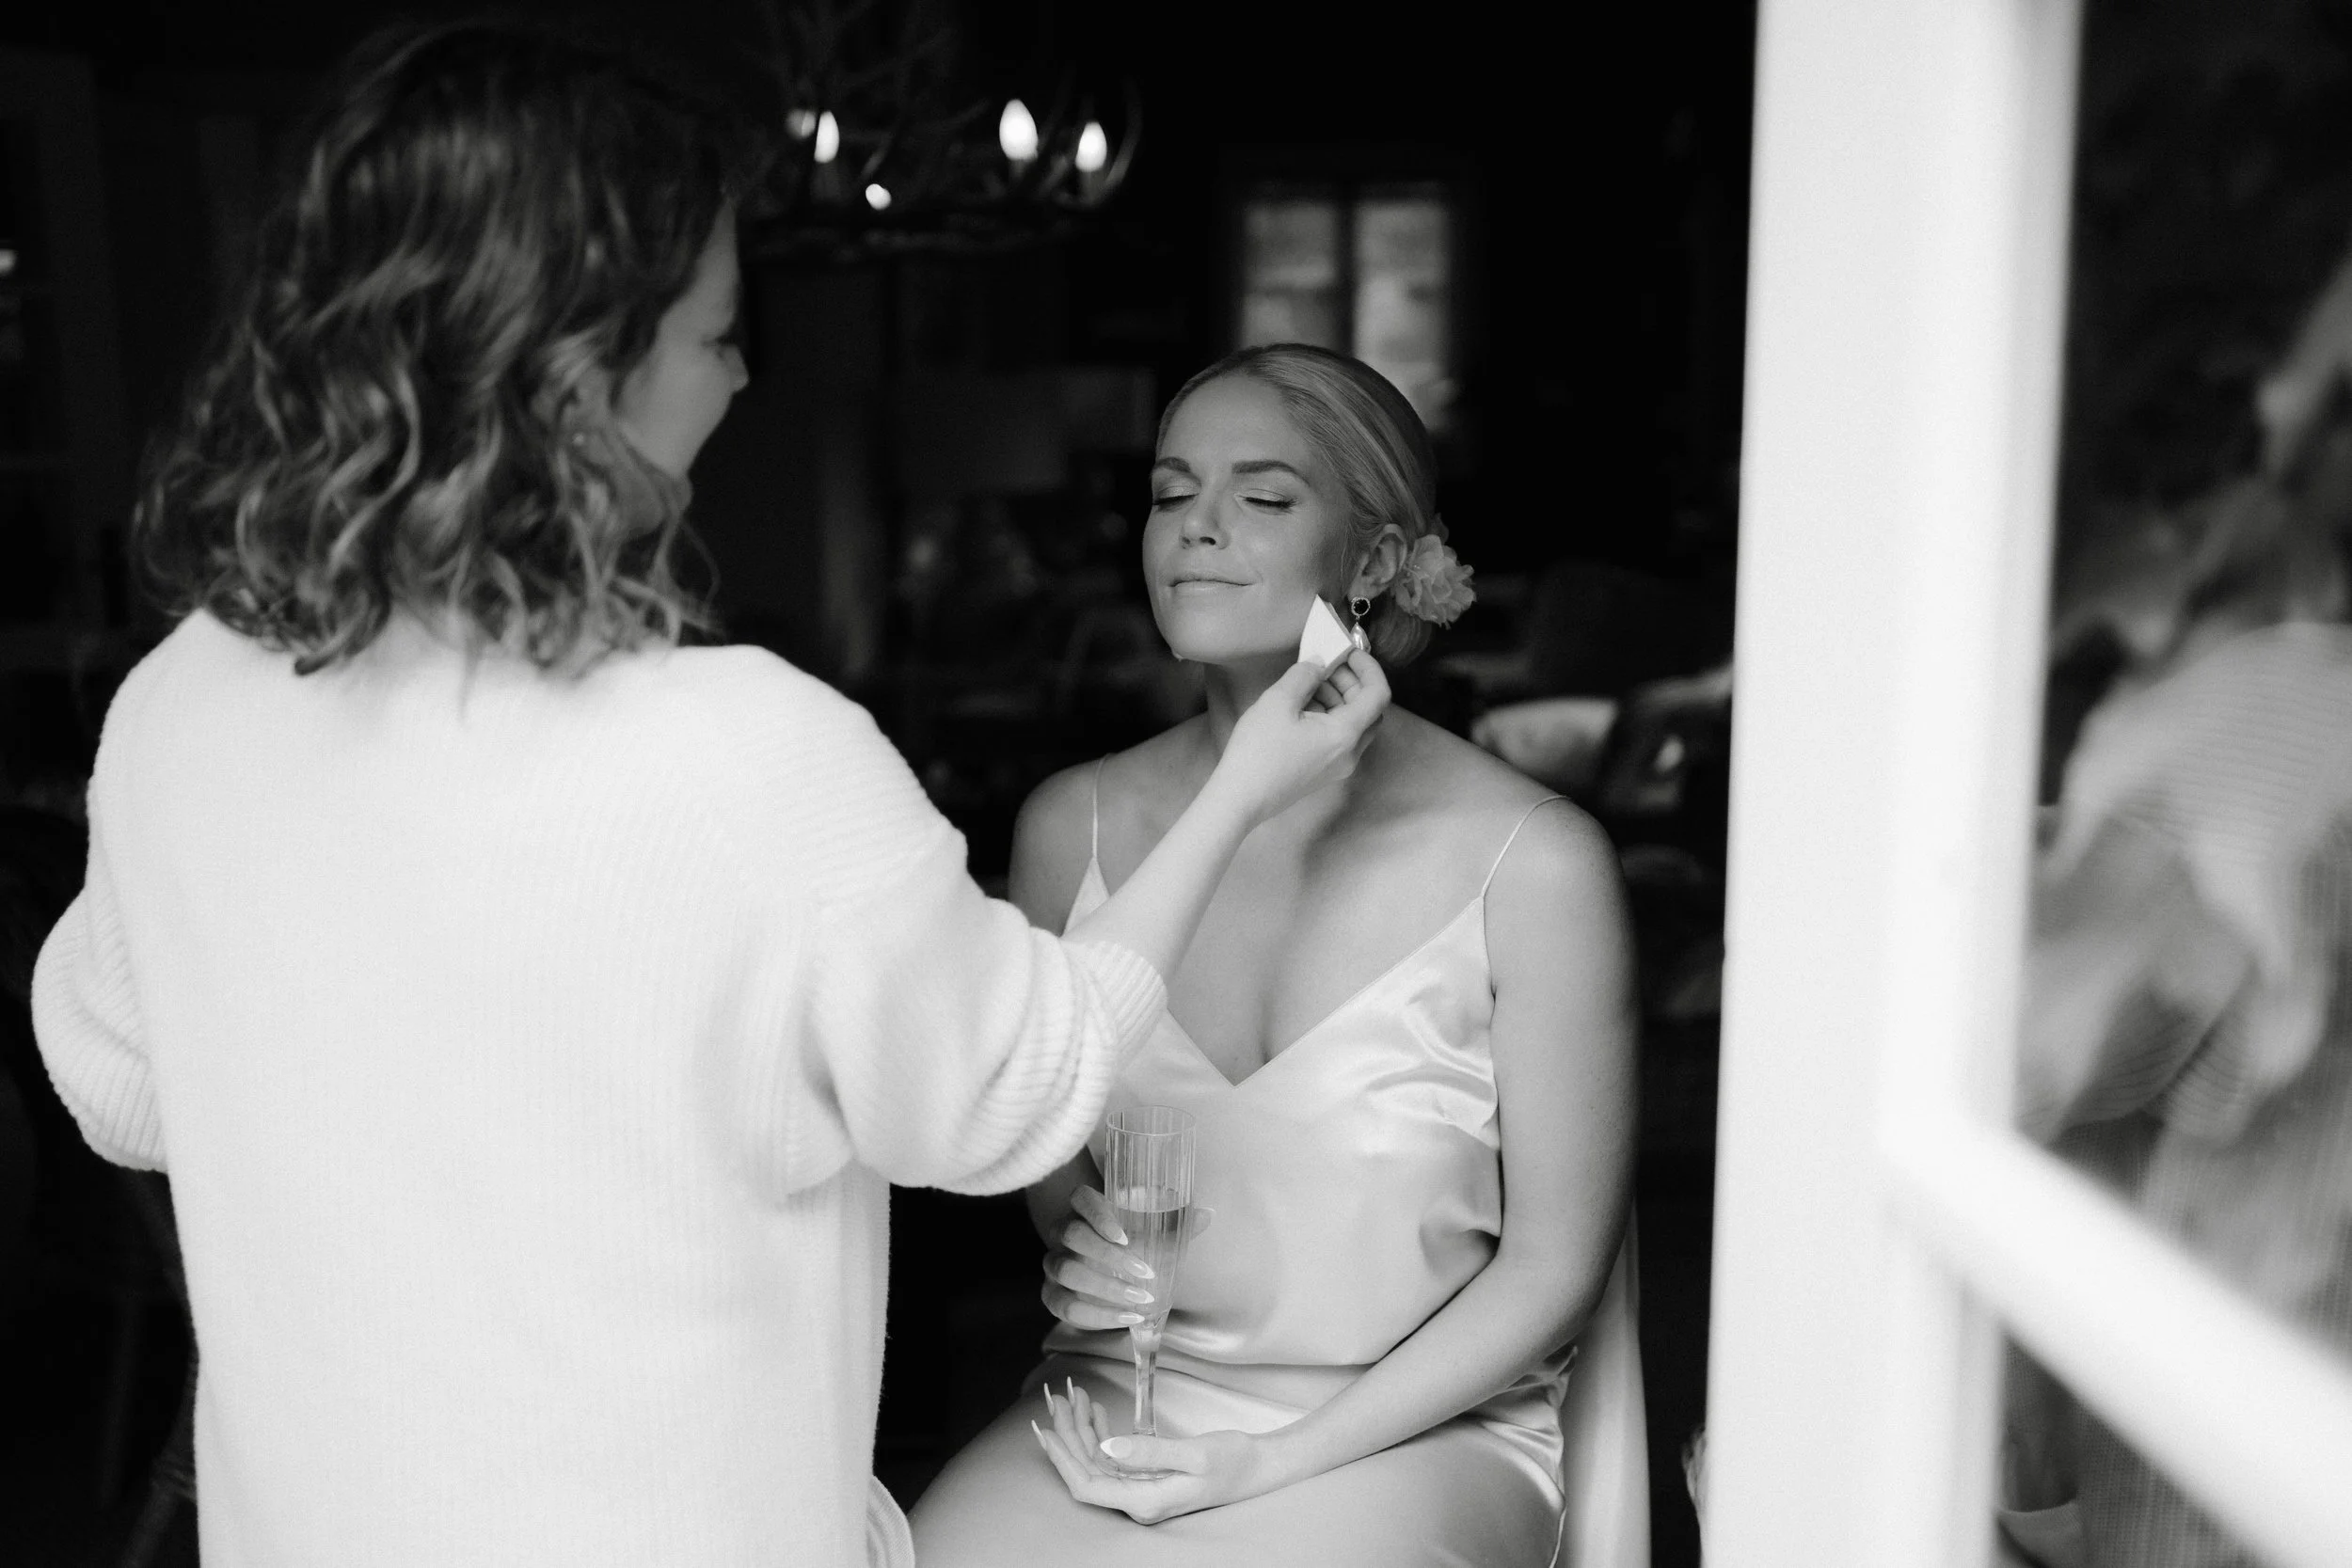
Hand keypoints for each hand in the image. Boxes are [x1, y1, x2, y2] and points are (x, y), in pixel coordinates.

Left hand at [1031, 1378, 1282, 1523]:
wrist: (1260, 1467)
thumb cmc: (1233, 1461)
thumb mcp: (1195, 1454)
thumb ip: (1149, 1453)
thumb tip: (1107, 1448)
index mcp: (1145, 1501)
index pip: (1087, 1485)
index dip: (1062, 1459)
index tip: (1044, 1429)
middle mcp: (1138, 1500)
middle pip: (1088, 1470)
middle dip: (1068, 1433)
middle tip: (1055, 1396)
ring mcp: (1142, 1490)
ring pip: (1097, 1461)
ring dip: (1081, 1429)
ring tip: (1071, 1395)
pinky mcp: (1148, 1477)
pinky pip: (1113, 1457)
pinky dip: (1099, 1431)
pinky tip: (1094, 1410)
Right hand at [1041, 1186, 1211, 1330]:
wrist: (1104, 1275)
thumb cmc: (1130, 1248)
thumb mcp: (1151, 1236)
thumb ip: (1175, 1226)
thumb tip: (1208, 1215)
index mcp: (1084, 1209)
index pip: (1080, 1198)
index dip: (1097, 1213)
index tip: (1124, 1234)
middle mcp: (1062, 1232)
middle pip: (1072, 1234)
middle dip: (1109, 1255)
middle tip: (1145, 1272)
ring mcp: (1054, 1264)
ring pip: (1066, 1271)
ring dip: (1106, 1288)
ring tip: (1140, 1300)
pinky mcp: (1052, 1295)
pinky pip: (1065, 1306)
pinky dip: (1097, 1316)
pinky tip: (1127, 1318)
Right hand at [1211, 650, 1389, 828]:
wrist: (1240, 798)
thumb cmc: (1258, 752)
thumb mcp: (1278, 702)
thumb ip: (1304, 675)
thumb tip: (1318, 664)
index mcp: (1345, 735)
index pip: (1378, 695)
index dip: (1369, 668)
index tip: (1349, 652)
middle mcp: (1350, 753)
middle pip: (1370, 710)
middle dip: (1353, 682)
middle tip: (1328, 664)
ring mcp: (1339, 766)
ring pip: (1354, 724)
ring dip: (1339, 698)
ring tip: (1309, 683)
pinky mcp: (1324, 771)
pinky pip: (1339, 738)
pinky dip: (1329, 715)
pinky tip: (1302, 706)